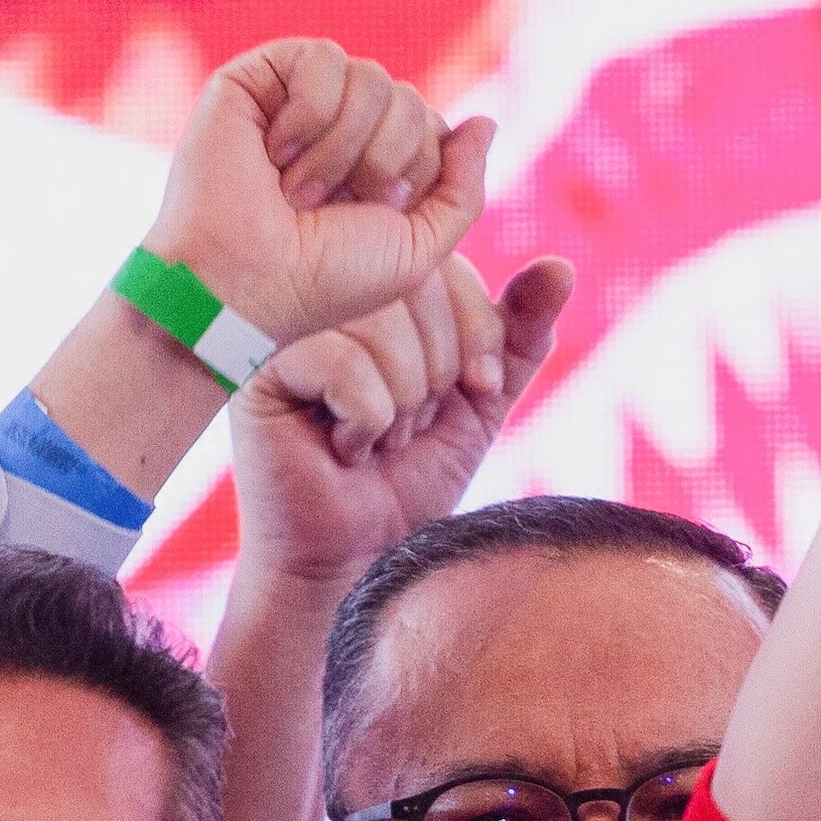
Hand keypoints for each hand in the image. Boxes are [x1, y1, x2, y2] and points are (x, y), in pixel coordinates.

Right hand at [144, 37, 494, 351]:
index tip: (372, 216)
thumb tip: (485, 119)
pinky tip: (273, 151)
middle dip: (382, 162)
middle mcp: (343, 127)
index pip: (435, 128)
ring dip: (342, 148)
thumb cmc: (324, 278)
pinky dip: (308, 113)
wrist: (244, 281)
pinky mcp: (259, 77)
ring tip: (297, 189)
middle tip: (331, 207)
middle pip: (409, 100)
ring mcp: (299, 99)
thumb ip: (463, 189)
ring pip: (372, 77)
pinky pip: (323, 57)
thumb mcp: (419, 248)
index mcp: (380, 162)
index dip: (416, 174)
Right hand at [234, 254, 577, 594]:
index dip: (480, 329)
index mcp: (381, 291)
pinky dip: (365, 421)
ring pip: (381, 325)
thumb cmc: (411, 482)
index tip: (479, 391)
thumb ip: (518, 336)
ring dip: (402, 403)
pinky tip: (343, 448)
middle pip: (414, 285)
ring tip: (377, 439)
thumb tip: (559, 267)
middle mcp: (333, 295)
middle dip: (439, 373)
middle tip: (414, 426)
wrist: (358, 557)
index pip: (448, 263)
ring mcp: (292, 325)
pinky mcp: (261, 366)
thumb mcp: (481, 404)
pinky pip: (342, 362)